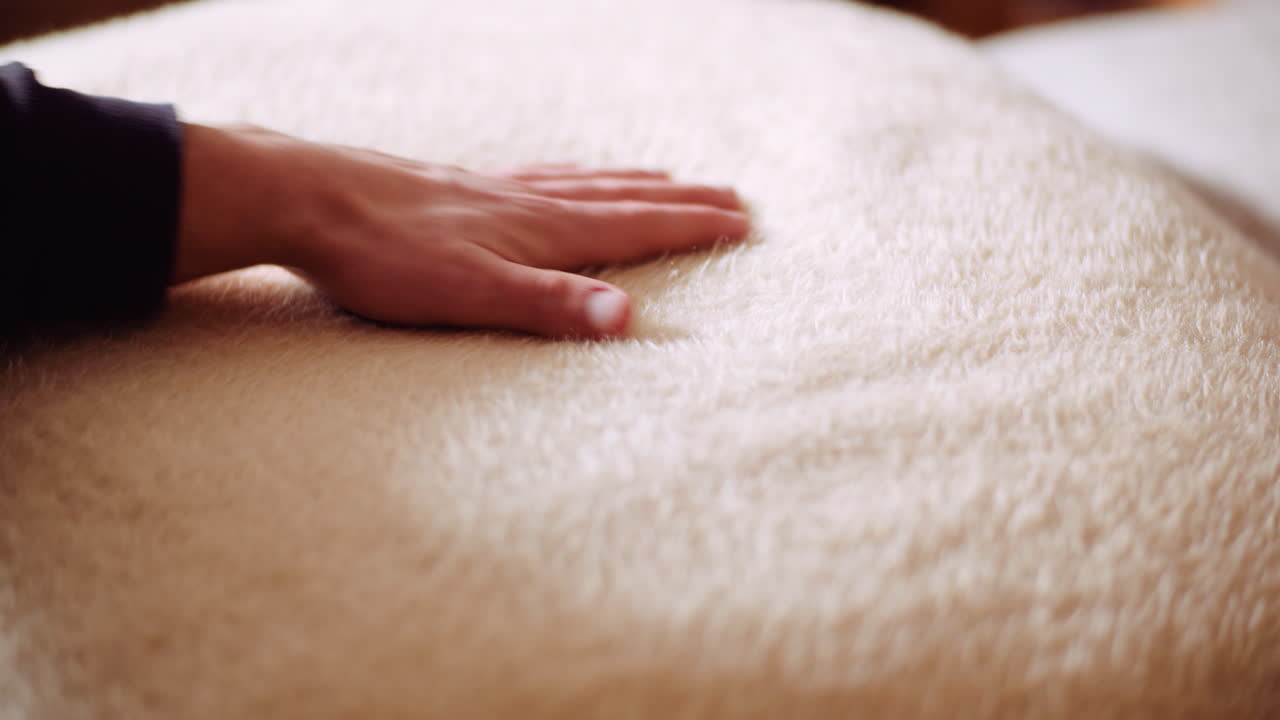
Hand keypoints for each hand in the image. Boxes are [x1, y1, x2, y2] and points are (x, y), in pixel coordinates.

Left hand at [176, 124, 748, 337]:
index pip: (634, 226)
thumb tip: (630, 322)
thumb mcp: (472, 295)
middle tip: (728, 195)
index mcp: (540, 230)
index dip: (691, 225)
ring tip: (661, 178)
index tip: (742, 220)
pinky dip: (570, 175)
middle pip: (620, 196)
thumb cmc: (385, 256)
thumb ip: (551, 307)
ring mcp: (492, 191)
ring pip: (580, 182)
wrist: (306, 200)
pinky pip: (536, 176)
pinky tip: (558, 180)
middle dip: (678, 200)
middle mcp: (525, 202)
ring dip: (631, 183)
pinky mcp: (456, 189)